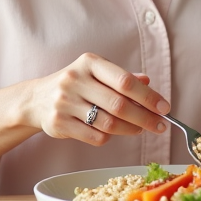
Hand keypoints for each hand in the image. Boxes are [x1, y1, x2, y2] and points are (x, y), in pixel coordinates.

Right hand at [25, 53, 169, 145]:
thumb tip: (148, 83)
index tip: (164, 108)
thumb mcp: (96, 73)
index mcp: (89, 63)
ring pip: (108, 123)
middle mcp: (75, 80)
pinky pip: (95, 136)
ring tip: (139, 129)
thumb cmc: (76, 85)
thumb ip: (122, 78)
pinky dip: (109, 137)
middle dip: (145, 118)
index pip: (124, 81)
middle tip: (161, 125)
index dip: (148, 96)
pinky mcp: (58, 123)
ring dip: (130, 129)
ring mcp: (64, 102)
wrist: (36, 99)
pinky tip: (111, 132)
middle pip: (119, 105)